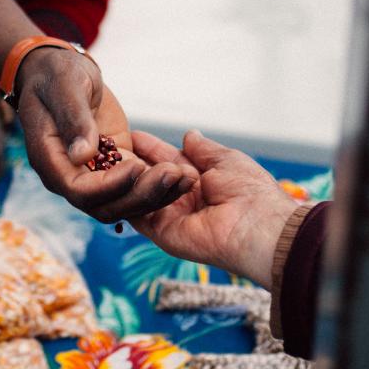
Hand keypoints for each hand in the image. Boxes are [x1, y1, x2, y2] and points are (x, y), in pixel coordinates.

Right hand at [15, 48, 196, 221]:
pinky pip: (136, 185)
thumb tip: (83, 155)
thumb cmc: (56, 74)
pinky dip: (158, 183)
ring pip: (125, 201)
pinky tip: (185, 173)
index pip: (80, 191)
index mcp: (51, 162)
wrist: (62, 71)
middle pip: (106, 205)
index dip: (110, 186)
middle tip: (172, 175)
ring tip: (185, 177)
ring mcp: (94, 175)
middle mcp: (71, 177)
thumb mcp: (64, 88)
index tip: (137, 166)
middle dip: (140, 196)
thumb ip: (73, 120)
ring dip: (156, 194)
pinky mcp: (114, 166)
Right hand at [128, 130, 298, 286]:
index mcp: (200, 180)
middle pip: (149, 177)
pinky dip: (129, 197)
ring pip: (140, 193)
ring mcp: (171, 216)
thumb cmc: (251, 192)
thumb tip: (189, 135)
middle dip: (132, 161)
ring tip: (117, 157)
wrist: (258, 225)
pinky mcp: (163, 233)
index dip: (150, 148)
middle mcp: (183, 198)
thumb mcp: (226, 159)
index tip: (131, 135)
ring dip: (131, 175)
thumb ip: (202, 149)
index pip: (167, 160)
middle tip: (111, 145)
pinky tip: (119, 178)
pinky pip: (138, 214)